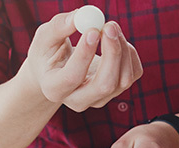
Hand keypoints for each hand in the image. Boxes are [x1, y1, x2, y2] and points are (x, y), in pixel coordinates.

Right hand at [22, 11, 141, 111]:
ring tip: (110, 26)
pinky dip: (129, 52)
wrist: (57, 70)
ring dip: (122, 48)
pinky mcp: (117, 91)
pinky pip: (133, 73)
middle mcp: (79, 100)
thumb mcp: (45, 38)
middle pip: (104, 85)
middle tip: (109, 26)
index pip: (72, 77)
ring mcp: (100, 98)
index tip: (93, 31)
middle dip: (112, 54)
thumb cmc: (48, 53)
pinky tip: (116, 39)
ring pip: (123, 80)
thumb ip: (58, 27)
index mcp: (54, 89)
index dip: (85, 54)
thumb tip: (80, 16)